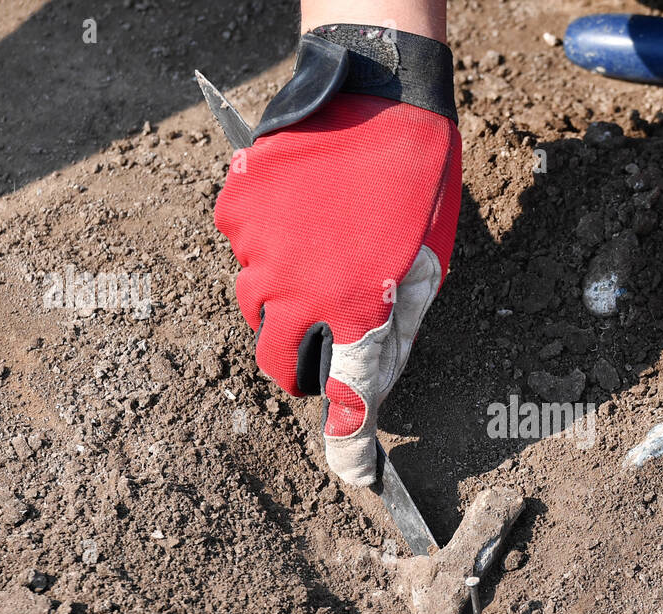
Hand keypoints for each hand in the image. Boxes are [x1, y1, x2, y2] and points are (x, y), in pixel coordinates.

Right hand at [214, 26, 459, 485]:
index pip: (346, 400)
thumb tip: (374, 386)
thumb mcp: (426, 267)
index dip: (349, 446)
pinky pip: (241, 251)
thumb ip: (396, 331)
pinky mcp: (235, 211)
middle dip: (300, 361)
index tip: (353, 471)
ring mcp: (259, 251)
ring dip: (282, 299)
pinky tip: (298, 214)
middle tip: (325, 334)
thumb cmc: (416, 182)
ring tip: (321, 252)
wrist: (379, 92)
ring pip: (256, 306)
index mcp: (359, 309)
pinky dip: (263, 246)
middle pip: (279, 362)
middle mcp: (301, 291)